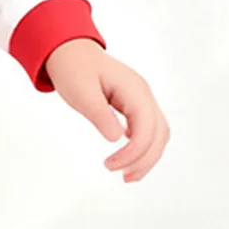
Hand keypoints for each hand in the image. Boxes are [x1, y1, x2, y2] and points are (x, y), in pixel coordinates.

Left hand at [43, 39, 170, 182]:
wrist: (69, 50)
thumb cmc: (73, 68)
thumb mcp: (80, 92)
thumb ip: (99, 114)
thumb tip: (117, 139)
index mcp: (133, 89)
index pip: (146, 127)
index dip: (134, 152)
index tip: (111, 165)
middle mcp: (143, 94)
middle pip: (159, 133)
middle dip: (145, 159)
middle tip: (123, 177)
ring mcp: (142, 98)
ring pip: (158, 133)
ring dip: (148, 156)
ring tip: (127, 175)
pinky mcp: (135, 104)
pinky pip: (149, 129)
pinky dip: (144, 146)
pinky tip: (130, 158)